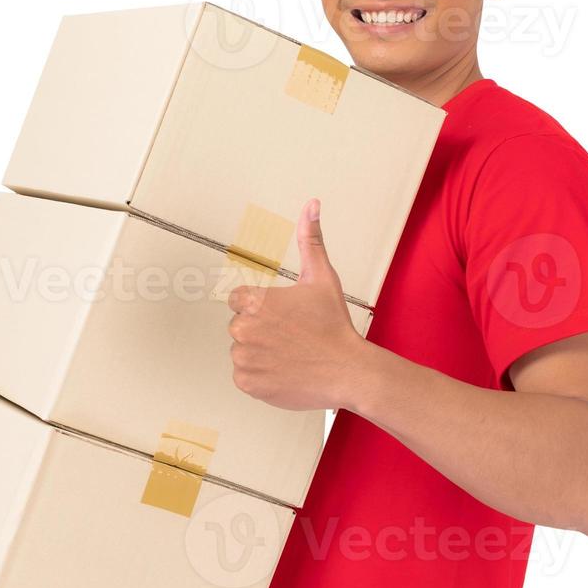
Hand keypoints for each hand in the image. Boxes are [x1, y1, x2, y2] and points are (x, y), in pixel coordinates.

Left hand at [226, 198, 371, 411]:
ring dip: (260, 353)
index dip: (262, 307)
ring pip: (243, 351)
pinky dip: (261, 376)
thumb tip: (311, 205)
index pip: (239, 300)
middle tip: (291, 337)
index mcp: (253, 301)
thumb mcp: (322, 277)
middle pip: (240, 326)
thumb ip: (310, 240)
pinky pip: (245, 376)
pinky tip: (285, 371)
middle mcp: (242, 329)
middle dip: (261, 330)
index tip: (283, 316)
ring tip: (290, 355)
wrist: (349, 371)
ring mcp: (243, 358)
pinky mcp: (247, 383)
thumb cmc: (334, 325)